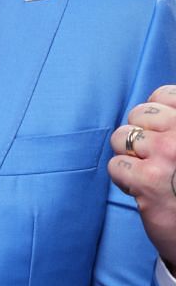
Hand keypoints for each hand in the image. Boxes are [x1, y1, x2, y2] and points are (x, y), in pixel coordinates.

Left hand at [108, 85, 175, 262]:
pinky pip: (115, 165)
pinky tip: (143, 190)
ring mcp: (168, 154)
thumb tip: (154, 103)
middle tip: (155, 159)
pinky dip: (123, 179)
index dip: (155, 114)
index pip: (163, 95)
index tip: (161, 133)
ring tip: (149, 174)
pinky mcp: (149, 181)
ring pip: (121, 137)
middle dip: (139, 136)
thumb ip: (173, 127)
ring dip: (128, 156)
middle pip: (137, 114)